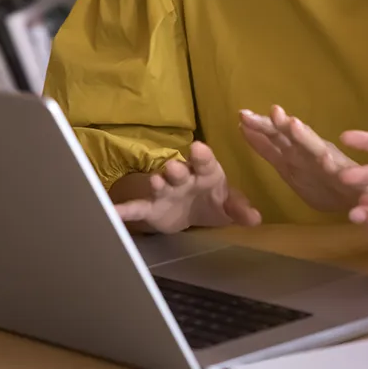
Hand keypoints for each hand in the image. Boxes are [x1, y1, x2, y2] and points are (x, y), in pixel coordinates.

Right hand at [113, 141, 260, 232]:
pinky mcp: (151, 207)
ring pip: (160, 183)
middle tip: (174, 167)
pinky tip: (111, 212)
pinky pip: (136, 208)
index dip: (202, 156)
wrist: (194, 211)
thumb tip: (256, 219)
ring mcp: (166, 190)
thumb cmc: (214, 199)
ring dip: (157, 182)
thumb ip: (240, 209)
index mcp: (206, 171)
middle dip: (177, 169)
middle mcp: (184, 176)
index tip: (199, 149)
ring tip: (154, 182)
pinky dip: (124, 210)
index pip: (205, 161)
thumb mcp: (229, 205)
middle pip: (180, 170)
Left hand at [240, 105, 361, 213]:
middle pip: (288, 137)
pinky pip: (334, 166)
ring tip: (288, 121)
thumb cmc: (324, 181)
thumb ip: (270, 150)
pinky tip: (323, 154)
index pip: (274, 138)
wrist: (360, 199)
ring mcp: (325, 160)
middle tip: (251, 114)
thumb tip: (244, 129)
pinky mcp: (341, 172)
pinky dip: (328, 159)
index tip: (241, 116)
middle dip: (272, 125)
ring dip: (300, 134)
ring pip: (311, 146)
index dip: (259, 127)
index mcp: (295, 153)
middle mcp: (308, 152)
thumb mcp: (290, 168)